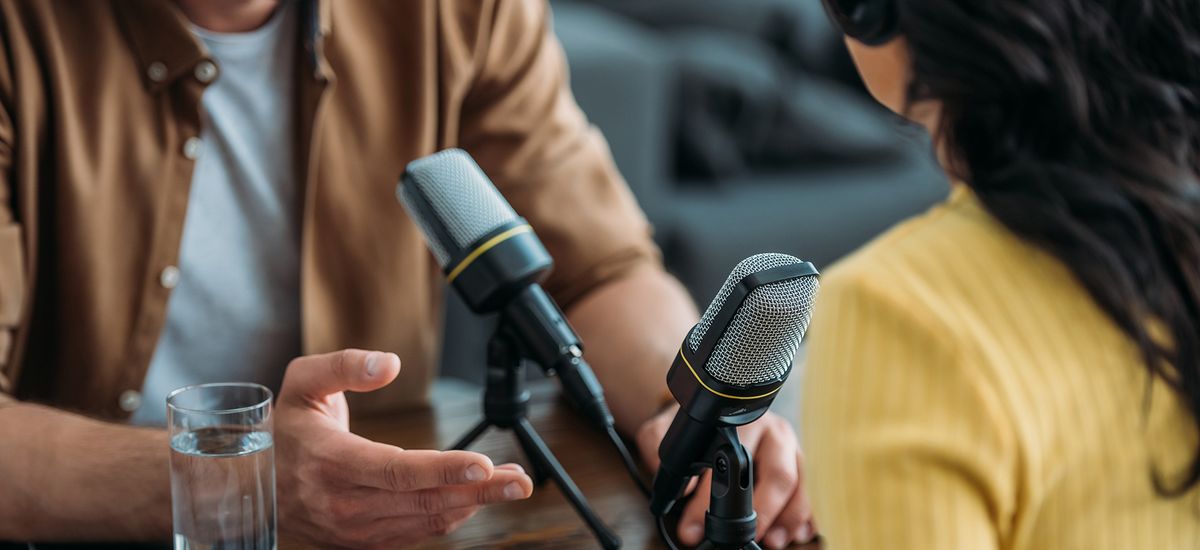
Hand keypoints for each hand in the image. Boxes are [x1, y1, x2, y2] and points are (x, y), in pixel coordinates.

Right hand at [274, 349, 533, 547]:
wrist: (250, 484)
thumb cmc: (284, 428)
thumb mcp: (301, 381)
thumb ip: (344, 366)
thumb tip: (389, 364)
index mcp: (331, 461)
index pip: (397, 470)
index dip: (444, 470)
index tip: (484, 464)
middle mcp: (343, 502)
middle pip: (422, 500)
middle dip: (478, 491)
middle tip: (520, 481)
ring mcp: (353, 528)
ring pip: (424, 521)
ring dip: (473, 505)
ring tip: (510, 485)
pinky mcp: (362, 541)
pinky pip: (415, 533)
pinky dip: (451, 516)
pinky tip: (476, 498)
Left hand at [637, 406, 815, 548]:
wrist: (713, 408)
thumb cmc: (696, 426)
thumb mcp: (666, 427)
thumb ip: (657, 446)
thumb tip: (673, 484)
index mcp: (740, 423)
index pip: (729, 463)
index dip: (710, 501)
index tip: (695, 528)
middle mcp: (771, 432)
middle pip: (776, 474)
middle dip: (761, 511)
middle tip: (740, 536)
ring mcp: (789, 448)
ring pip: (796, 484)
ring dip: (786, 517)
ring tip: (772, 541)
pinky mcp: (799, 465)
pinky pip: (807, 492)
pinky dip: (803, 516)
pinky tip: (795, 533)